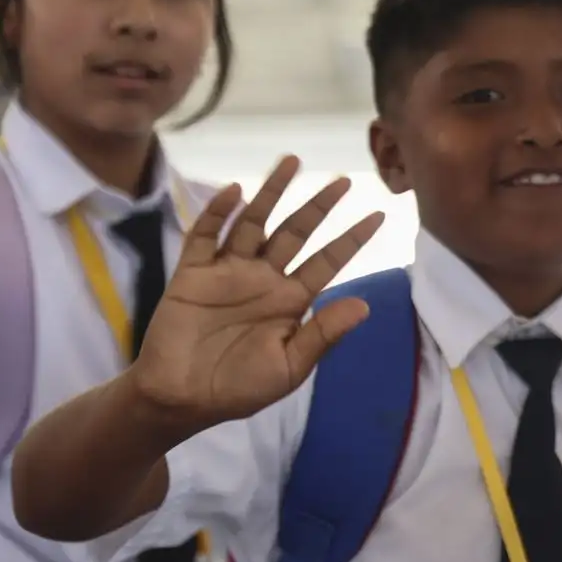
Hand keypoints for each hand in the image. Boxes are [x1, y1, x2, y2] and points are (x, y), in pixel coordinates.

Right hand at [130, 156, 384, 425]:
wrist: (182, 398)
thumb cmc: (240, 388)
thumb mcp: (291, 366)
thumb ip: (323, 334)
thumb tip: (364, 305)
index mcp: (291, 301)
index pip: (328, 262)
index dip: (351, 239)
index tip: (378, 216)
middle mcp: (264, 279)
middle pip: (295, 233)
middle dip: (318, 207)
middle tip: (343, 180)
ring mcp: (228, 272)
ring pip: (253, 223)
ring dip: (271, 193)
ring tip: (291, 162)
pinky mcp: (192, 274)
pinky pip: (206, 236)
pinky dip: (218, 213)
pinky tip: (235, 193)